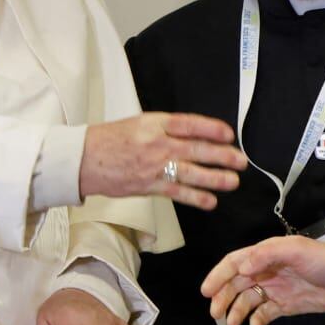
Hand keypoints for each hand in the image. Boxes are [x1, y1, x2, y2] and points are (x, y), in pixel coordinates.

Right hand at [80, 112, 247, 208]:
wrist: (84, 159)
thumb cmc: (113, 139)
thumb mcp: (141, 123)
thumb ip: (168, 128)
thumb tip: (199, 135)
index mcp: (155, 123)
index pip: (189, 124)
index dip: (211, 128)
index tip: (229, 134)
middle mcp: (157, 143)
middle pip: (195, 149)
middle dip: (222, 155)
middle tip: (240, 160)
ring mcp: (153, 166)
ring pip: (190, 172)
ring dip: (214, 178)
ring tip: (233, 181)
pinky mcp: (148, 186)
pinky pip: (177, 192)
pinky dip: (195, 197)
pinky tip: (210, 201)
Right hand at [202, 237, 324, 324]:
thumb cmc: (324, 260)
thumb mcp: (295, 250)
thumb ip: (266, 255)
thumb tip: (241, 269)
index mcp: (267, 254)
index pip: (235, 263)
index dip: (218, 276)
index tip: (205, 292)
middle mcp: (268, 270)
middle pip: (237, 283)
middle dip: (223, 297)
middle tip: (215, 314)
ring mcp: (277, 288)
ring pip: (248, 300)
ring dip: (237, 311)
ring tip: (233, 324)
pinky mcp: (287, 305)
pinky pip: (265, 313)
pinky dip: (257, 320)